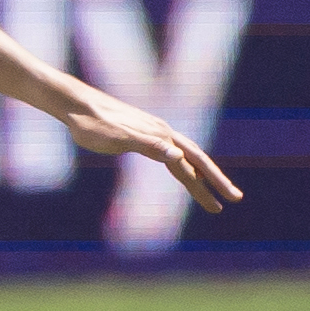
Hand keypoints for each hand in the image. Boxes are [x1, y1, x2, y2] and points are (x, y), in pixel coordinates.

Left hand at [60, 82, 241, 212]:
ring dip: (200, 176)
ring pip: (184, 158)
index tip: (222, 205)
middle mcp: (162, 133)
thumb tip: (178, 157)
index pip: (192, 166)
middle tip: (233, 200)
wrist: (75, 104)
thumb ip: (149, 146)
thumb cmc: (93, 123)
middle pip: (196, 161)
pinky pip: (169, 154)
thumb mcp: (119, 138)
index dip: (209, 186)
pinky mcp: (141, 134)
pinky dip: (182, 166)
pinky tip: (183, 171)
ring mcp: (153, 133)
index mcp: (161, 136)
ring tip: (212, 193)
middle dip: (215, 182)